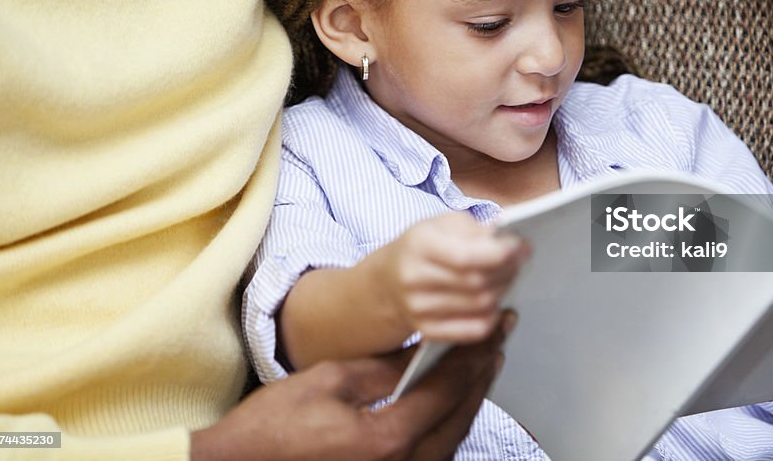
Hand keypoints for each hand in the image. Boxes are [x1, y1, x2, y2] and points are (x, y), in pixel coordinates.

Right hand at [191, 316, 510, 460]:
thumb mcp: (331, 380)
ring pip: (453, 439)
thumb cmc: (274, 428)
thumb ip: (387, 368)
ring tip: (483, 364)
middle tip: (498, 338)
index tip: (495, 325)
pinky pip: (435, 454)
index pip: (449, 388)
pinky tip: (453, 403)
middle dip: (482, 373)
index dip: (475, 352)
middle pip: (460, 416)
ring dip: (470, 399)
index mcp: (389, 439)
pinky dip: (449, 424)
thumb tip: (427, 351)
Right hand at [377, 211, 528, 342]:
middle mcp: (414, 279)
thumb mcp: (442, 224)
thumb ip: (476, 229)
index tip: (522, 247)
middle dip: (508, 270)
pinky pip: (474, 330)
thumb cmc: (423, 246)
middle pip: (477, 282)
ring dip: (504, 289)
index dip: (500, 254)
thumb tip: (509, 239)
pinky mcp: (427, 331)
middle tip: (520, 260)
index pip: (466, 257)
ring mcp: (418, 309)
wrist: (387, 281)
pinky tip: (496, 301)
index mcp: (419, 245)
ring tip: (508, 276)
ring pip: (480, 306)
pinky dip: (493, 316)